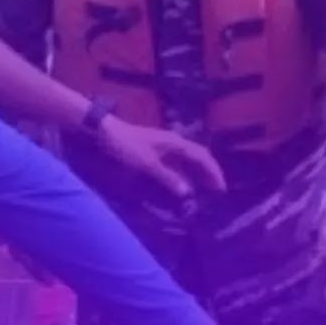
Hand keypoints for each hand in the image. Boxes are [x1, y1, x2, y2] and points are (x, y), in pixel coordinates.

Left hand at [98, 115, 226, 198]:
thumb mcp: (147, 164)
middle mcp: (173, 142)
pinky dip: (184, 174)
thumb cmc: (126, 146)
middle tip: (217, 191)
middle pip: (199, 156)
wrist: (104, 132)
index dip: (214, 172)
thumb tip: (187, 192)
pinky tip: (182, 184)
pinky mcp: (155, 151)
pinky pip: (177, 163)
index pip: (202, 156)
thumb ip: (167, 177)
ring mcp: (164, 146)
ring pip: (188, 160)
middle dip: (209, 172)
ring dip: (198, 173)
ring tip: (204, 190)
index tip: (221, 188)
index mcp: (175, 143)